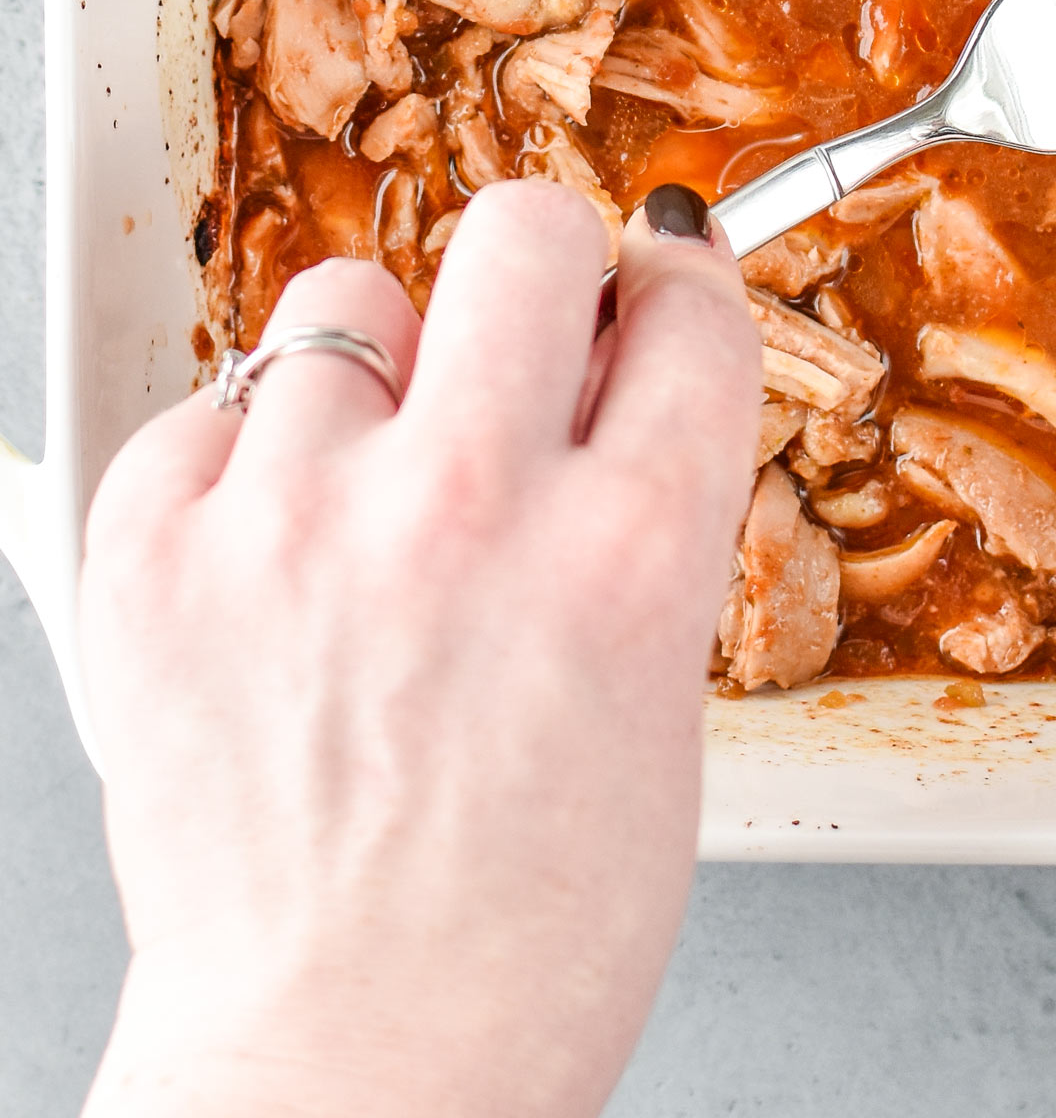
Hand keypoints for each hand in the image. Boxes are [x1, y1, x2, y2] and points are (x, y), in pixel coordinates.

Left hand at [78, 179, 759, 1117]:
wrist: (353, 1068)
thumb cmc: (532, 924)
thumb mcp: (666, 691)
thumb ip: (649, 503)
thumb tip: (621, 353)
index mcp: (631, 552)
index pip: (689, 306)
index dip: (679, 293)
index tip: (653, 296)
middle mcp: (470, 510)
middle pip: (526, 230)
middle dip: (546, 265)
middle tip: (527, 331)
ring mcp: (300, 525)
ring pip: (347, 298)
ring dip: (382, 375)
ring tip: (380, 487)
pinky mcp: (156, 561)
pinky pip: (215, 407)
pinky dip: (254, 460)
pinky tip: (288, 552)